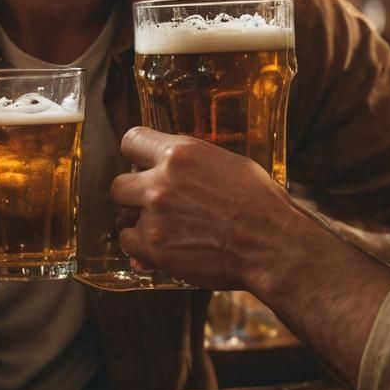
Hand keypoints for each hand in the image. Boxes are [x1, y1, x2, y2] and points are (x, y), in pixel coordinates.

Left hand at [111, 127, 290, 289]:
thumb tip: (179, 166)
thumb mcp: (229, 164)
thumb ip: (194, 164)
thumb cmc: (260, 203)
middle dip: (133, 194)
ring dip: (141, 223)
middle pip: (119, 184)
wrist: (271, 244)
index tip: (140, 164)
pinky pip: (129, 245)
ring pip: (124, 217)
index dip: (135, 154)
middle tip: (152, 203)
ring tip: (165, 230)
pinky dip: (142, 248)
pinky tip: (162, 246)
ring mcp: (155, 216)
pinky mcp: (155, 248)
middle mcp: (161, 182)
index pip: (131, 141)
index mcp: (180, 153)